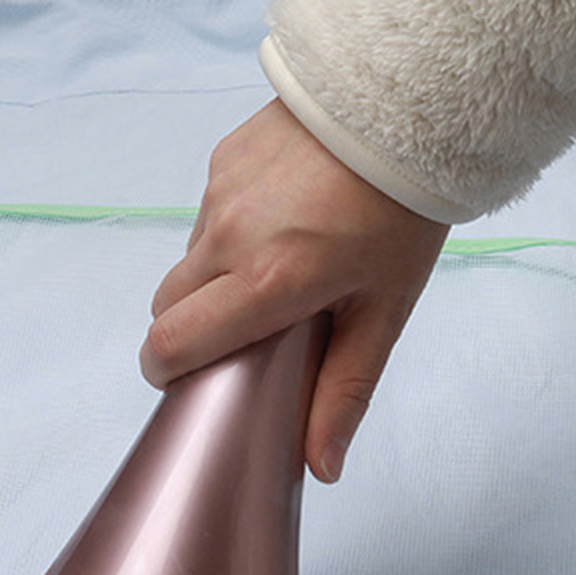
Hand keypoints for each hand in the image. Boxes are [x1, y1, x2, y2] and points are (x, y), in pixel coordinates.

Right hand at [142, 99, 449, 483]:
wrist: (409, 104)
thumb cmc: (402, 211)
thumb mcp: (382, 312)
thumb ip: (343, 393)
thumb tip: (320, 469)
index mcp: (267, 282)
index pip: (172, 345)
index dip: (168, 373)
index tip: (190, 381)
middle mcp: (230, 236)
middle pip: (166, 307)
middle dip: (189, 331)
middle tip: (240, 336)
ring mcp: (221, 192)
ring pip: (188, 262)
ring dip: (214, 280)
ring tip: (274, 271)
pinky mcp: (224, 158)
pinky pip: (207, 215)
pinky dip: (231, 233)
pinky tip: (281, 221)